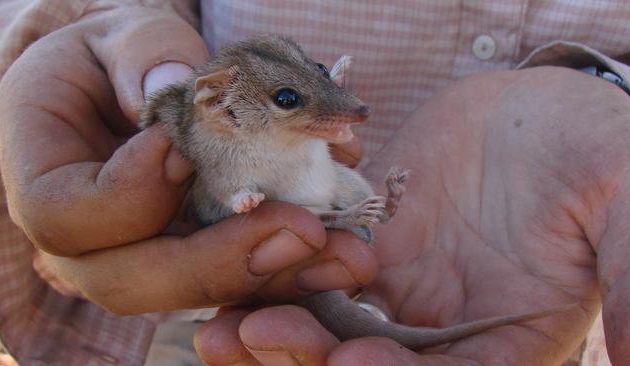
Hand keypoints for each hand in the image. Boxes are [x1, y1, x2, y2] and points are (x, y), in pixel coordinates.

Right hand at [0, 6, 374, 312]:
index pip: (65, 216)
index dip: (129, 195)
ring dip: (277, 276)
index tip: (181, 150)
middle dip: (221, 263)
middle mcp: (88, 234)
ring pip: (195, 290)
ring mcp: (144, 252)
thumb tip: (174, 87)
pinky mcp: (194, 252)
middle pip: (133, 281)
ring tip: (348, 256)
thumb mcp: (121, 34)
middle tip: (304, 232)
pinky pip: (235, 274)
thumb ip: (141, 54)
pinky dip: (290, 265)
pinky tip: (341, 251)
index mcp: (46, 173)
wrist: (131, 86)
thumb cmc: (115, 57)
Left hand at [194, 67, 629, 364]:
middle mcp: (444, 334)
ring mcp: (400, 296)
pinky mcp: (366, 253)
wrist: (539, 111)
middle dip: (310, 362)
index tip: (354, 364)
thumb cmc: (596, 149)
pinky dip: (275, 280)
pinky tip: (234, 274)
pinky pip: (310, 277)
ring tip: (219, 328)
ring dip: (275, 333)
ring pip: (328, 332)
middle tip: (252, 337)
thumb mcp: (624, 203)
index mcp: (507, 345)